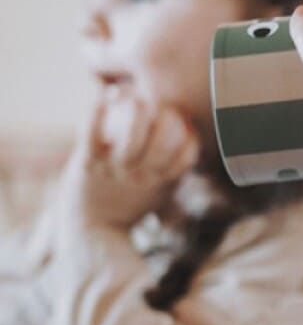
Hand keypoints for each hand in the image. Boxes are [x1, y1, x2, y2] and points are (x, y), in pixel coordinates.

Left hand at [61, 87, 199, 229]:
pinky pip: (91, 134)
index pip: (189, 151)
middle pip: (165, 141)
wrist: (91, 227)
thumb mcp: (162, 189)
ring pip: (132, 136)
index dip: (189, 130)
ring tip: (138, 99)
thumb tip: (194, 130)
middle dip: (168, 116)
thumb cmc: (130, 201)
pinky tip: (102, 97)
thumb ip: (177, 165)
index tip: (182, 118)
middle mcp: (143, 175)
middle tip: (161, 105)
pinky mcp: (86, 164)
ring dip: (139, 112)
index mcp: (164, 180)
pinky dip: (95, 113)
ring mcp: (114, 169)